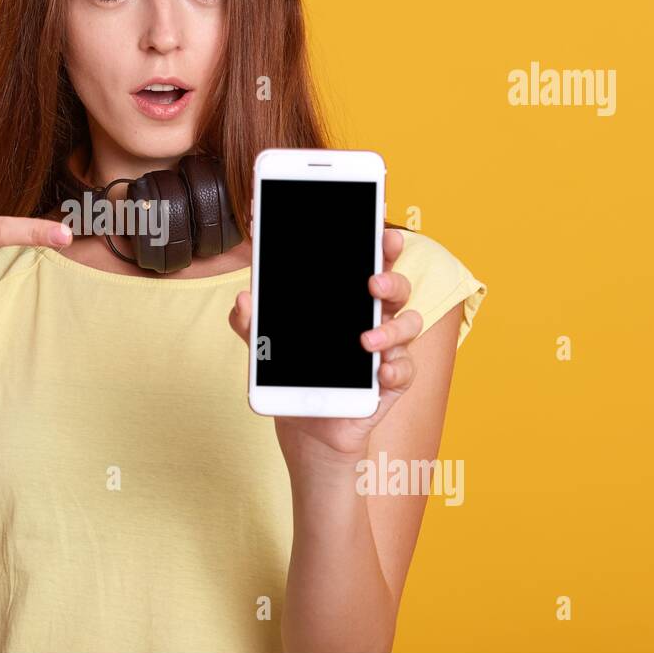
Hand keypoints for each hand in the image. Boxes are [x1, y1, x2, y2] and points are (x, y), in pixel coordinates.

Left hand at [228, 227, 422, 464]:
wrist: (303, 421)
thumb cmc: (292, 370)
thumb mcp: (264, 345)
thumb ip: (251, 322)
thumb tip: (244, 300)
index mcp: (349, 299)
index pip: (370, 263)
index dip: (382, 246)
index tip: (383, 231)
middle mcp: (375, 317)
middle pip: (397, 287)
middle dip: (391, 279)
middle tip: (373, 282)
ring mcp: (387, 349)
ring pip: (409, 325)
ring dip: (392, 329)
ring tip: (367, 341)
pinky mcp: (392, 381)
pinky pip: (405, 370)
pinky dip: (395, 369)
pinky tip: (380, 373)